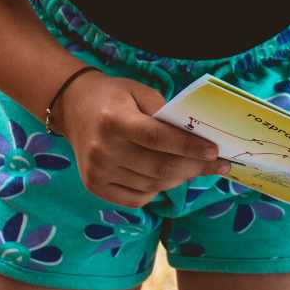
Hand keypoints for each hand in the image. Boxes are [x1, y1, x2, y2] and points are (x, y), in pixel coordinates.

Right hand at [57, 68, 225, 206]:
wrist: (72, 107)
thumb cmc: (113, 97)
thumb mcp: (139, 91)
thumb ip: (165, 113)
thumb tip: (197, 137)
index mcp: (114, 121)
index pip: (157, 139)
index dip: (189, 147)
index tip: (214, 152)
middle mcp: (103, 149)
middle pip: (159, 167)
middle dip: (194, 168)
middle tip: (217, 165)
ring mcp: (97, 171)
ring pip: (152, 185)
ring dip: (179, 178)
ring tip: (194, 168)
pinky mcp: (95, 186)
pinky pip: (137, 198)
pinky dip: (157, 190)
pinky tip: (166, 177)